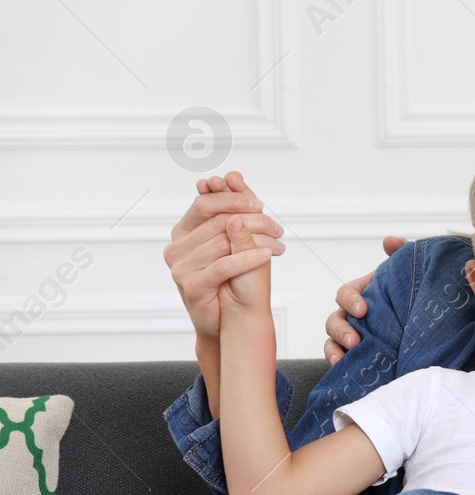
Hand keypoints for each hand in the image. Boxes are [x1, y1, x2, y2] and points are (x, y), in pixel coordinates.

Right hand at [163, 172, 283, 341]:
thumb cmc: (235, 277)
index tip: (260, 205)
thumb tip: (233, 176)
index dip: (233, 199)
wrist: (232, 318)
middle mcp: (175, 247)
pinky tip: (268, 255)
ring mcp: (179, 267)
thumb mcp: (236, 240)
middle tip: (276, 227)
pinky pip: (224, 265)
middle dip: (251, 220)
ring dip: (257, 240)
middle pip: (216, 221)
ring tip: (278, 244)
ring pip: (223, 242)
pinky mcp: (190, 285)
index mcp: (182, 231)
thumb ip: (233, 210)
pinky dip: (248, 257)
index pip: (205, 203)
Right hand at [324, 235, 405, 365]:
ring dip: (335, 349)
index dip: (350, 299)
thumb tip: (390, 241)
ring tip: (345, 358)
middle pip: (335, 319)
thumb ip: (401, 254)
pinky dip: (338, 363)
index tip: (363, 309)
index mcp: (363, 294)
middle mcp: (354, 315)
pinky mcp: (359, 355)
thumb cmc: (413, 296)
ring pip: (332, 341)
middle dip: (341, 329)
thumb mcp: (409, 274)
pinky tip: (344, 369)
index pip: (346, 293)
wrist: (430, 325)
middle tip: (355, 340)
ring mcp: (354, 335)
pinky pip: (340, 360)